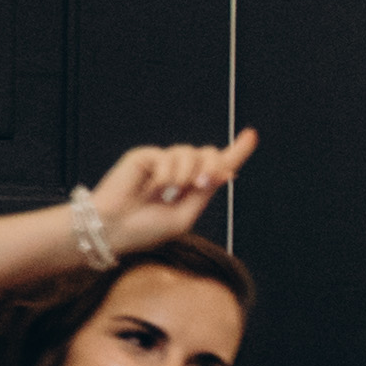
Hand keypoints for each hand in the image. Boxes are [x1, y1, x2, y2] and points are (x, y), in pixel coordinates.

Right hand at [89, 131, 257, 256]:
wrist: (114, 230)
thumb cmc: (146, 229)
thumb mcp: (185, 215)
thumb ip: (206, 192)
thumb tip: (228, 170)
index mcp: (190, 188)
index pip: (217, 165)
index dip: (236, 151)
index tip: (251, 135)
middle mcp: (178, 172)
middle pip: (209, 153)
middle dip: (213, 165)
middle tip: (199, 184)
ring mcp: (161, 163)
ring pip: (191, 152)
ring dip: (186, 173)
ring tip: (171, 191)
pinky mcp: (145, 156)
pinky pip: (168, 157)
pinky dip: (165, 175)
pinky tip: (151, 189)